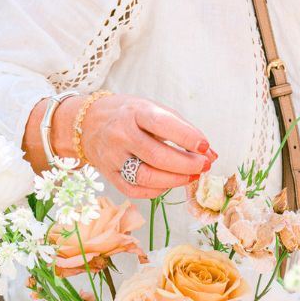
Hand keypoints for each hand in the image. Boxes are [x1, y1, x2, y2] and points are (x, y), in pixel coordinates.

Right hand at [81, 94, 215, 199]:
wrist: (87, 122)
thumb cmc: (129, 114)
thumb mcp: (154, 110)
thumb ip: (183, 129)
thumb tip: (211, 154)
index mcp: (135, 112)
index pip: (162, 125)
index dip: (186, 137)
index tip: (205, 147)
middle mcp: (121, 134)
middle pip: (157, 156)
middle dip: (186, 164)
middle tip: (205, 165)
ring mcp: (113, 157)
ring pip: (146, 176)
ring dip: (175, 180)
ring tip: (192, 175)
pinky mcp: (109, 174)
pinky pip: (135, 190)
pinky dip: (158, 190)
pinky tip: (170, 183)